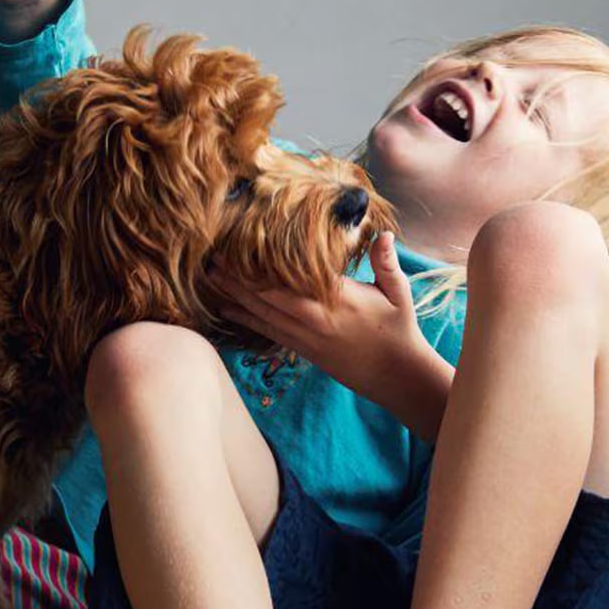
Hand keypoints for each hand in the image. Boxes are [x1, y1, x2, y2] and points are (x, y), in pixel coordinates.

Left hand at [225, 233, 452, 438]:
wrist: (395, 374)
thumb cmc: (398, 329)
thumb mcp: (397, 292)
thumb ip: (385, 262)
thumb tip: (384, 234)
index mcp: (335, 299)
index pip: (292, 278)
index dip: (263, 264)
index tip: (242, 246)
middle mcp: (314, 318)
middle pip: (266, 295)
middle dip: (237, 277)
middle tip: (213, 259)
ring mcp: (305, 336)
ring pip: (262, 314)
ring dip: (234, 296)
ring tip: (211, 279)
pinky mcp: (302, 349)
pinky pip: (267, 331)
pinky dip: (246, 319)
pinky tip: (227, 309)